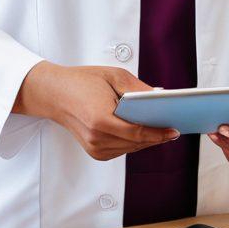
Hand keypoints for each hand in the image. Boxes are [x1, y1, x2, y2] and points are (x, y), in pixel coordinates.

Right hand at [15, 62, 178, 160]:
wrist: (55, 93)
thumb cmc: (82, 82)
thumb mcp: (113, 76)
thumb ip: (137, 88)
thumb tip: (159, 96)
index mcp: (100, 119)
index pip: (137, 133)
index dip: (158, 133)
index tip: (174, 130)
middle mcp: (96, 138)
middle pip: (136, 143)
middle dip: (156, 136)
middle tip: (172, 128)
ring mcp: (94, 147)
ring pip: (130, 149)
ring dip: (146, 141)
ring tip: (161, 130)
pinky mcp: (94, 152)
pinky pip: (122, 150)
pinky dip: (133, 142)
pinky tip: (141, 132)